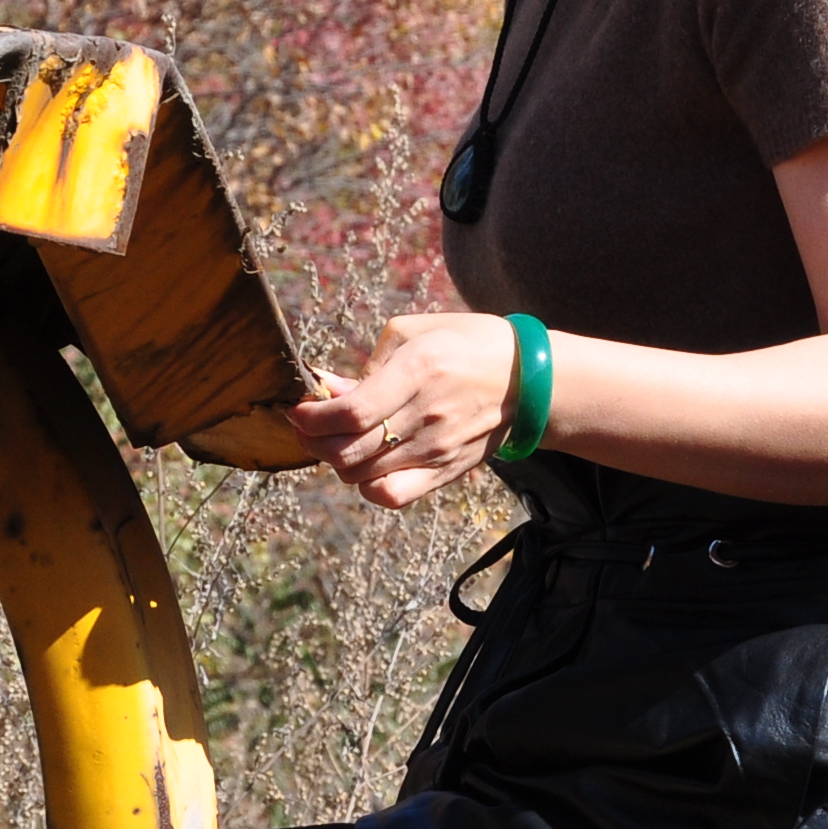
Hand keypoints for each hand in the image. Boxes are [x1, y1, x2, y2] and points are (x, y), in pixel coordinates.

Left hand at [285, 312, 519, 509]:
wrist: (529, 379)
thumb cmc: (467, 343)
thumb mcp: (415, 332)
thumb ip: (367, 365)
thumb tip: (327, 391)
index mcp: (418, 371)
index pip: (351, 412)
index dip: (312, 418)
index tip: (298, 409)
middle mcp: (426, 415)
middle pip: (348, 451)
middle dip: (313, 441)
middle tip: (308, 425)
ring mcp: (437, 449)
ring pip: (361, 475)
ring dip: (335, 460)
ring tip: (335, 438)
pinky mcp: (445, 472)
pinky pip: (392, 496)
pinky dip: (366, 486)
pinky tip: (365, 464)